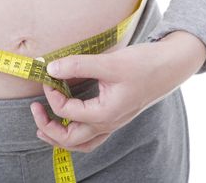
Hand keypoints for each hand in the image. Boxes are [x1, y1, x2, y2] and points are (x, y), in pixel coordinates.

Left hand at [30, 30, 205, 152]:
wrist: (170, 66)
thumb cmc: (144, 65)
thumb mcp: (109, 63)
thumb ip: (78, 65)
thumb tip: (50, 67)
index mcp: (105, 114)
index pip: (66, 111)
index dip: (52, 94)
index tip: (49, 75)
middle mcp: (108, 123)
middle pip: (70, 139)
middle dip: (48, 127)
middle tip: (34, 110)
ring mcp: (112, 122)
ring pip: (81, 143)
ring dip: (60, 138)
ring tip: (43, 127)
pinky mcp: (115, 115)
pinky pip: (92, 135)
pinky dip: (75, 133)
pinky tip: (69, 121)